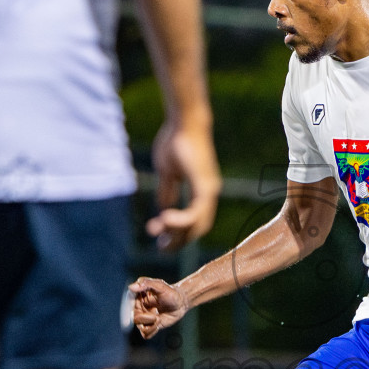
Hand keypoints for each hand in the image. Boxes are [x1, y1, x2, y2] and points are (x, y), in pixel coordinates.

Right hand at [130, 276, 189, 338]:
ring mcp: (144, 318)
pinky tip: (158, 325)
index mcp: (137, 297)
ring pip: (140, 327)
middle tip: (156, 315)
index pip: (127, 303)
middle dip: (145, 318)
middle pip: (134, 318)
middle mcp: (139, 308)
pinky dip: (151, 331)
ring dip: (150, 325)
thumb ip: (146, 284)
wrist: (181, 303)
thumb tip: (131, 287)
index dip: (129, 308)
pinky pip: (145, 334)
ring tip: (159, 319)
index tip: (139, 310)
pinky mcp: (150, 326)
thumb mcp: (159, 285)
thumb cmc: (170, 292)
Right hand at [148, 118, 219, 250]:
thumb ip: (168, 190)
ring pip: (197, 224)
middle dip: (178, 241)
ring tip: (159, 240)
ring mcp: (208, 190)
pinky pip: (195, 212)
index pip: (194, 220)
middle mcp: (208, 193)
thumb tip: (163, 208)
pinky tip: (164, 221)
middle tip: (160, 248)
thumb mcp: (168, 171)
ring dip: (177, 235)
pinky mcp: (204, 185)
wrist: (184, 121)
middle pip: (197, 228)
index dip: (178, 232)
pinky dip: (180, 221)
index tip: (160, 238)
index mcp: (202, 190)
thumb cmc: (175, 140)